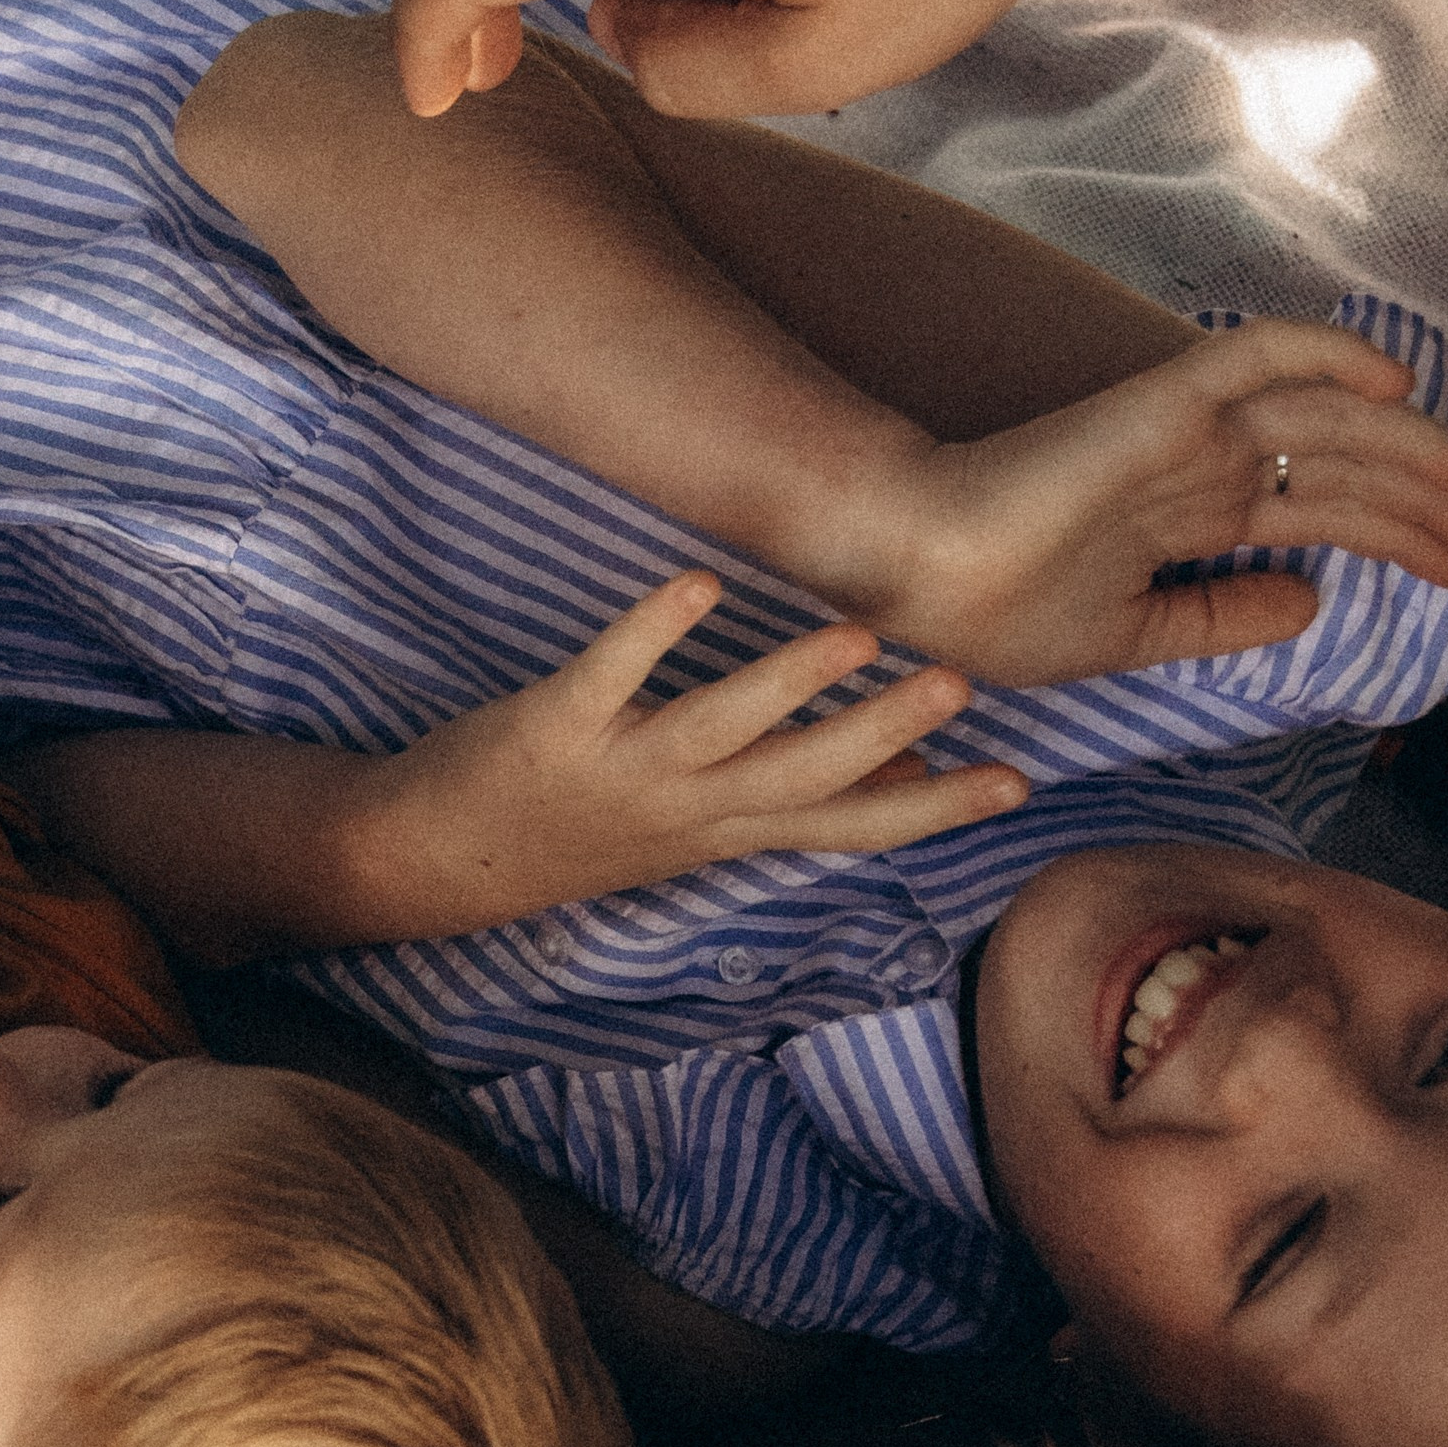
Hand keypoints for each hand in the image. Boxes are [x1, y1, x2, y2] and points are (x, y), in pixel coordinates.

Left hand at [347, 570, 1025, 934]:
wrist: (430, 864)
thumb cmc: (577, 828)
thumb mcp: (694, 832)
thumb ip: (790, 798)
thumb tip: (901, 777)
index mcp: (727, 832)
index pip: (849, 827)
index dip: (934, 809)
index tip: (1018, 784)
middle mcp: (686, 812)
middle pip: (801, 778)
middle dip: (883, 736)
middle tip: (964, 687)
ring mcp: (621, 772)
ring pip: (722, 730)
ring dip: (792, 682)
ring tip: (862, 635)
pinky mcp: (554, 730)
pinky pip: (611, 674)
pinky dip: (653, 630)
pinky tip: (701, 582)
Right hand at [855, 323, 1447, 687]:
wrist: (914, 572)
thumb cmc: (992, 612)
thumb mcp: (1128, 639)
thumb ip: (1217, 618)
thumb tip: (1308, 602)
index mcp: (1195, 519)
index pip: (1327, 515)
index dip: (1405, 541)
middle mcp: (1206, 466)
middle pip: (1347, 473)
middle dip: (1430, 509)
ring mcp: (1190, 430)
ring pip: (1329, 422)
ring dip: (1413, 453)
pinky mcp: (1163, 401)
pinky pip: (1262, 357)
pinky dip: (1332, 357)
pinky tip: (1397, 386)